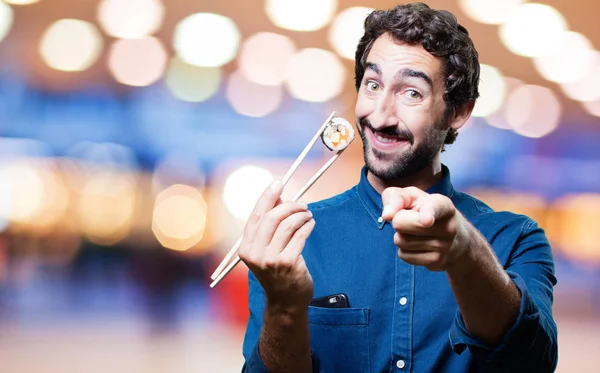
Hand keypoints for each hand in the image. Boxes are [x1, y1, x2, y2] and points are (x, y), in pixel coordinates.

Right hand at [238, 180, 315, 311]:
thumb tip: (278, 198)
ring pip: (287, 225)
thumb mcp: (267, 249)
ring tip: (308, 214)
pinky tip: (311, 223)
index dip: (267, 196)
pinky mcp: (288, 263)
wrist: (285, 302)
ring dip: (301, 215)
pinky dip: (307, 225)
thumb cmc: (277, 271)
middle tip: (302, 204)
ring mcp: (270, 260)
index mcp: (245, 247)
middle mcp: (254, 254)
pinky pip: (300, 235)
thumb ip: (270, 225)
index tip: (278, 183)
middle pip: (272, 218)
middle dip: (289, 205)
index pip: (256, 216)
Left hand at [381, 187, 469, 270]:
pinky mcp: (437, 262)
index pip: (435, 208)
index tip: (426, 221)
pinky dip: (404, 250)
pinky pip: (403, 255)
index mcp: (443, 205)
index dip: (428, 213)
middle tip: (409, 219)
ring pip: (400, 241)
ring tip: (415, 233)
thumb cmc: (423, 211)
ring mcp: (444, 246)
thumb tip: (387, 215)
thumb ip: (395, 197)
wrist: (453, 238)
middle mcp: (448, 226)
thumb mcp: (410, 197)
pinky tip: (418, 245)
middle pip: (401, 224)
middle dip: (397, 221)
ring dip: (400, 236)